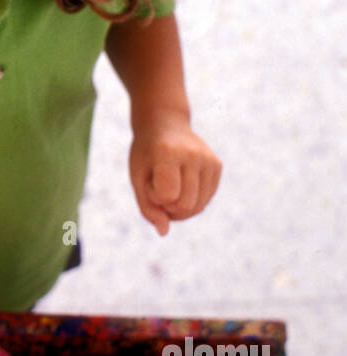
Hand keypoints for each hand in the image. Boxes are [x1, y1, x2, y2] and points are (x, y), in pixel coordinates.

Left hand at [128, 111, 221, 235]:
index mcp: (169, 153)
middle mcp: (194, 155)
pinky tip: (182, 185)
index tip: (149, 181)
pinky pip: (206, 200)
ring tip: (170, 189)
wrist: (165, 124)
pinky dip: (192, 201)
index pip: (167, 196)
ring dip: (180, 208)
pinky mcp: (217, 165)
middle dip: (168, 206)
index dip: (155, 197)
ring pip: (199, 207)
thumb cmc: (146, 153)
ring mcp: (209, 160)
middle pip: (186, 205)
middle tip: (158, 188)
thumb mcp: (137, 177)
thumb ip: (148, 207)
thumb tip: (164, 232)